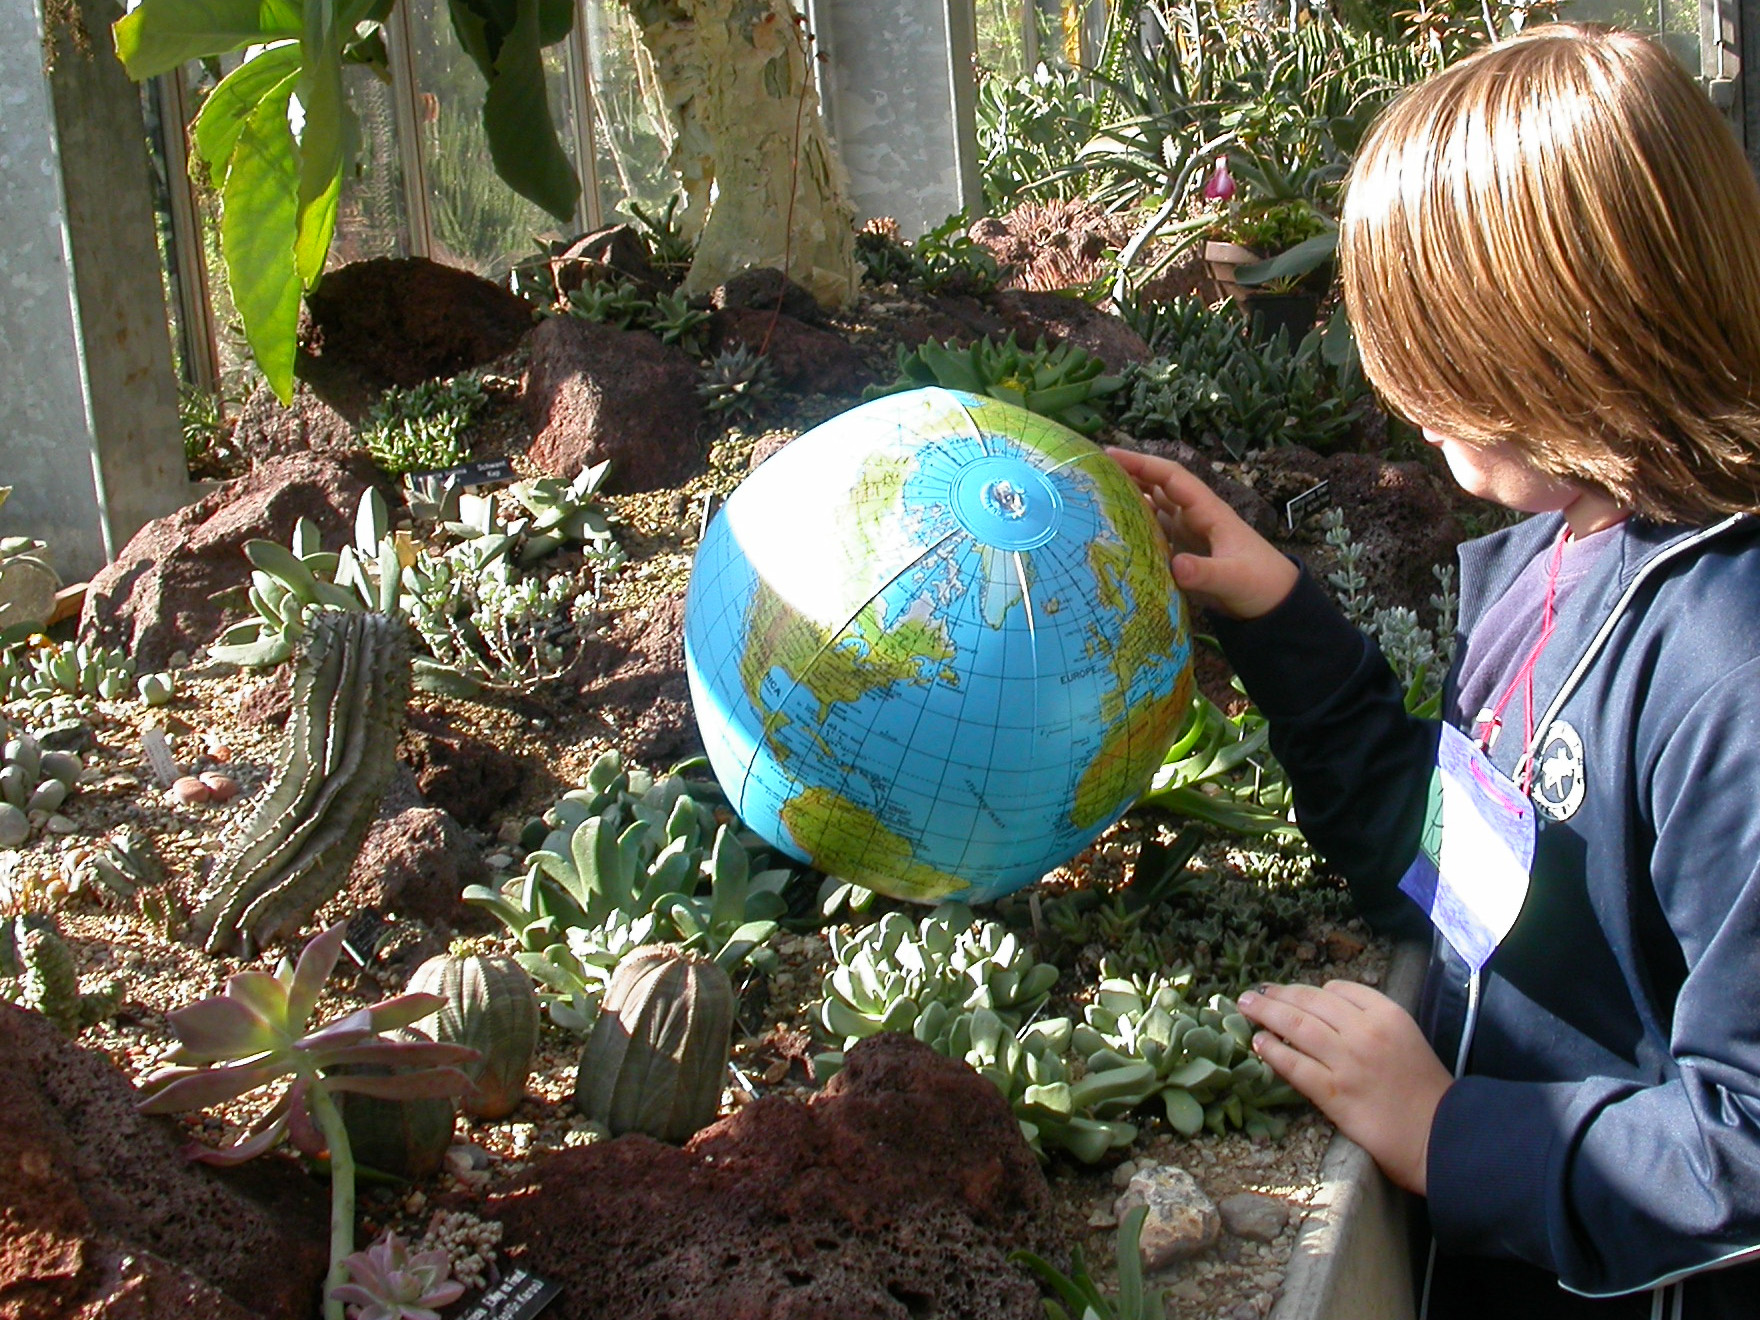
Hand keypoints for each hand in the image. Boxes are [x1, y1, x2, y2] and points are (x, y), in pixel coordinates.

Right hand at [1106, 447, 1297, 619]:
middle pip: (1157, 487)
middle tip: (1089, 472)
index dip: (1142, 463)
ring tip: (1092, 497)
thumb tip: (1175, 565)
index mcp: (1207, 512)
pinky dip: (1134, 529)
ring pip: (1153, 509)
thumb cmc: (1261, 583)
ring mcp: (1189, 535)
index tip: (1110, 455)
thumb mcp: (1233, 578)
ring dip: (1128, 500)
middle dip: (1128, 475)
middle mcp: (1195, 517)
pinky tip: (1113, 534)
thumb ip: (1205, 573)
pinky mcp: (1184, 554)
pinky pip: (1154, 534)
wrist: (1275, 604)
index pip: (1171, 477)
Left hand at [1237, 981, 1450, 1195]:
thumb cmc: (1428, 1092)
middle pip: (1310, 1002)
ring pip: (1297, 1026)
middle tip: (1254, 993)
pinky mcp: (1335, 1092)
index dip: (1308, 989)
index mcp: (1388, 1014)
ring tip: (1245, 1007)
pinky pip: (1295, 1065)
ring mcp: (1348, 1061)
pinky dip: (1273, 1052)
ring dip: (1266, 1013)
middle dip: (1278, 994)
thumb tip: (1331, 1013)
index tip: (1290, 992)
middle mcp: (1365, 1030)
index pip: (1338, 989)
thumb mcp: (1407, 1040)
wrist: (1442, 1137)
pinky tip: (1259, 1044)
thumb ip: (1374, 1023)